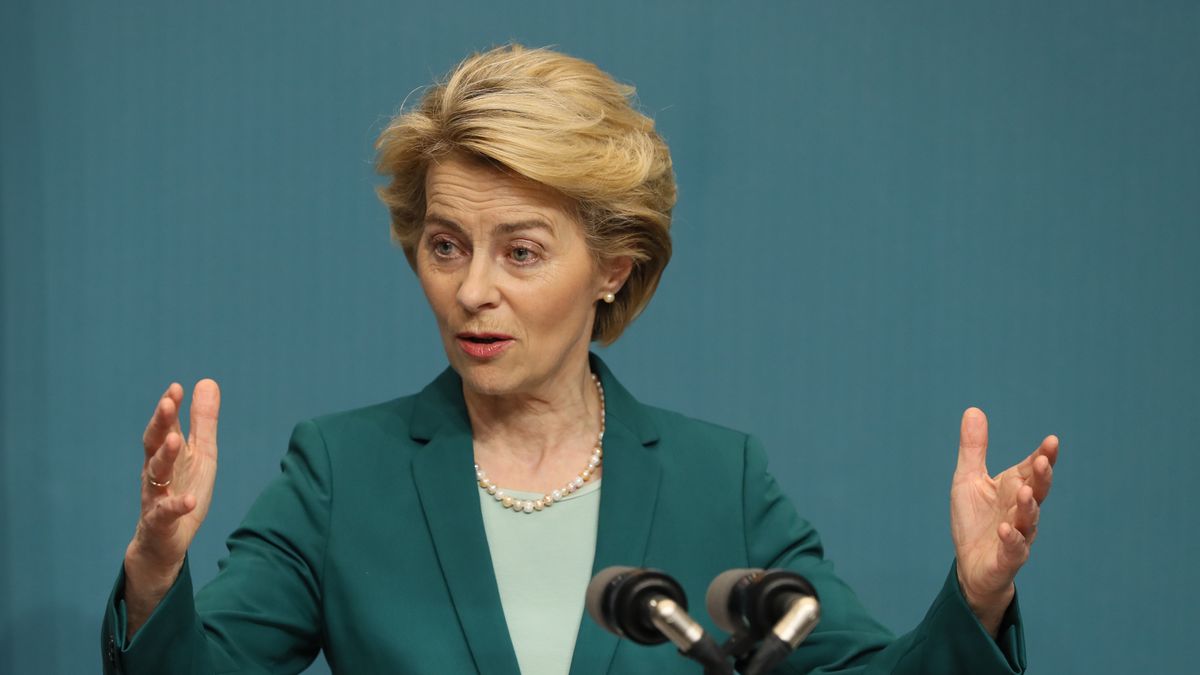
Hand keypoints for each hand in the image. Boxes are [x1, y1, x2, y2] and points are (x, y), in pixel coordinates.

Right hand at [123, 380, 220, 613]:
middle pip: (153, 444)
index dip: (169, 407)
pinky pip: (166, 513)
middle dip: (160, 423)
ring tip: (175, 441)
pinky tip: (188, 500)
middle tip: (167, 403)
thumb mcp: (200, 453)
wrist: (165, 541)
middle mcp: (157, 472)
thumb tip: (206, 381)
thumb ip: (202, 421)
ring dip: (164, 457)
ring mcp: (155, 496)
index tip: (176, 387)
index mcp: (167, 454)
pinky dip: (176, 506)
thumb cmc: (183, 490)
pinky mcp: (160, 523)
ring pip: (155, 474)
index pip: (165, 426)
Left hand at [950, 407, 1057, 634]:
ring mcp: (1017, 534)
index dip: (1043, 456)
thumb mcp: (968, 479)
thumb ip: (974, 448)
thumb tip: (974, 409)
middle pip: (1037, 492)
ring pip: (1028, 520)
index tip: (1052, 440)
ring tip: (1025, 493)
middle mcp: (1020, 510)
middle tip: (1043, 461)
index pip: (1031, 470)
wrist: (970, 565)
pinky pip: (1014, 549)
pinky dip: (1011, 539)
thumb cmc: (974, 520)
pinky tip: (1006, 529)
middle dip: (1041, 477)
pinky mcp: (1007, 558)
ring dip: (1028, 507)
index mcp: (1014, 489)